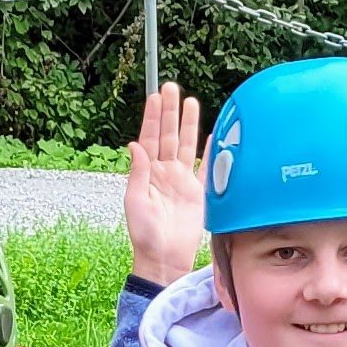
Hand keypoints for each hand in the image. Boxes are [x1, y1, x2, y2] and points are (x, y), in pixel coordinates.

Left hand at [125, 82, 205, 285]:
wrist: (164, 258)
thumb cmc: (145, 234)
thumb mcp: (135, 201)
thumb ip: (137, 172)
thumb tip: (135, 144)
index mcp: (148, 172)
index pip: (150, 137)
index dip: (152, 117)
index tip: (156, 96)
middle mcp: (165, 173)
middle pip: (168, 135)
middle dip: (170, 111)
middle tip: (172, 88)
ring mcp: (182, 182)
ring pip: (185, 145)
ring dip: (188, 124)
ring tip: (190, 102)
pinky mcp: (198, 194)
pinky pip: (204, 168)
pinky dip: (208, 152)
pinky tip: (211, 136)